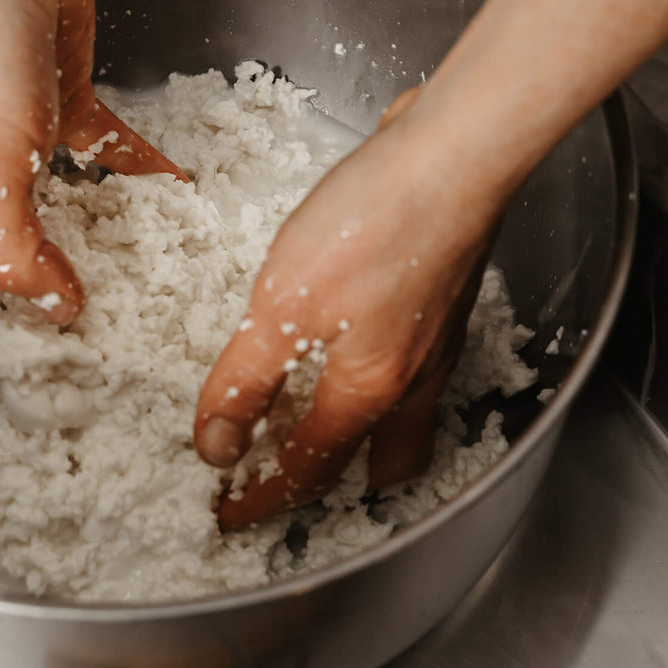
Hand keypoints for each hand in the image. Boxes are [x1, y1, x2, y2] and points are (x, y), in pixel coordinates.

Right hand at [0, 0, 182, 396]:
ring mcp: (19, 147)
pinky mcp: (62, 112)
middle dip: (18, 318)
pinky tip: (172, 201)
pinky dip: (134, 186)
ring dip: (81, 260)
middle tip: (63, 359)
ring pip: (51, 223)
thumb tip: (56, 308)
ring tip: (125, 297)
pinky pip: (103, 164)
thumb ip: (17, 252)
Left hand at [193, 88, 501, 529]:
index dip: (263, 498)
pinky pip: (414, 369)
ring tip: (321, 420)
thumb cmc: (374, 222)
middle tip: (291, 475)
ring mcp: (438, 342)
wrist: (452, 154)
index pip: (309, 470)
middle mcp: (412, 379)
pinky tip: (353, 346)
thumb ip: (245, 381)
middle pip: (383, 462)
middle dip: (339, 483)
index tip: (230, 514)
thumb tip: (216, 446)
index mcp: (368, 392)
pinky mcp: (443, 301)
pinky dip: (380, 382)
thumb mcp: (282, 308)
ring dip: (365, 435)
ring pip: (406, 419)